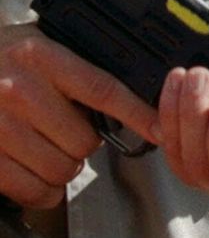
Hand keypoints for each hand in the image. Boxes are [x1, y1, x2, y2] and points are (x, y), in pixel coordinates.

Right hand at [0, 23, 156, 206]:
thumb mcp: (38, 46)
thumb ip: (77, 64)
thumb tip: (133, 90)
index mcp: (42, 58)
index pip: (103, 90)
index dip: (137, 114)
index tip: (160, 130)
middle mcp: (19, 90)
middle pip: (85, 141)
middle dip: (83, 143)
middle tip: (65, 132)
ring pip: (63, 168)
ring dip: (63, 166)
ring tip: (46, 147)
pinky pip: (34, 190)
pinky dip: (42, 191)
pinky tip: (35, 172)